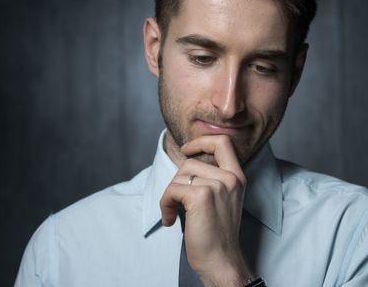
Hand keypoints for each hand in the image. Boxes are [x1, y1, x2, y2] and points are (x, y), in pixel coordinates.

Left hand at [160, 135, 252, 286]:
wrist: (221, 261)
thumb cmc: (217, 233)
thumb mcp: (223, 199)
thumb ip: (213, 178)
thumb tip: (187, 163)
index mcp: (237, 177)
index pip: (222, 142)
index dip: (201, 140)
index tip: (187, 149)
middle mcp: (230, 178)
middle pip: (191, 162)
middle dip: (177, 181)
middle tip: (176, 200)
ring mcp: (217, 185)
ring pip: (180, 176)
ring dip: (169, 195)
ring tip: (173, 213)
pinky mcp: (201, 196)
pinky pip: (172, 190)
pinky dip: (165, 204)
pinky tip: (170, 219)